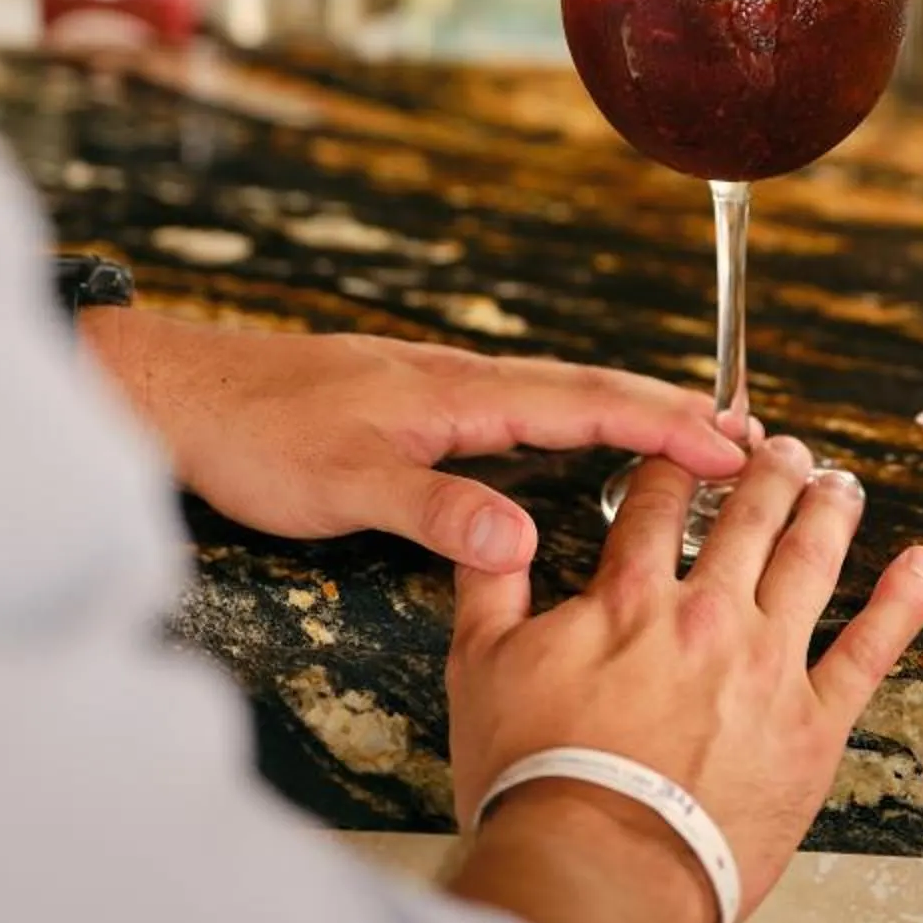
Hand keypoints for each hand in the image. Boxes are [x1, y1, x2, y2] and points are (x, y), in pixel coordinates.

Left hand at [81, 309, 750, 572]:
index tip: (735, 444)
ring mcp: (435, 388)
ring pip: (557, 393)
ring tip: (691, 434)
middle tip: (749, 435)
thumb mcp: (344, 487)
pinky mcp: (411, 403)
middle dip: (671, 408)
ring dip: (629, 409)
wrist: (173, 393)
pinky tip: (577, 438)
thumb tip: (529, 542)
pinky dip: (576, 415)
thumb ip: (438, 512)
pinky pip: (522, 404)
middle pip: (588, 387)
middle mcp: (458, 380)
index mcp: (457, 394)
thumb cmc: (249, 436)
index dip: (666, 424)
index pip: (586, 403)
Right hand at [449, 442, 922, 922]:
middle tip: (784, 449)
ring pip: (812, 561)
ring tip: (840, 484)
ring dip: (830, 509)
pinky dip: (902, 603)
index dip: (676, 461)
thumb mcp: (481, 669)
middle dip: (768, 471)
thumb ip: (489, 587)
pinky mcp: (813, 726)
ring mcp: (768, 666)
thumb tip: (490, 532)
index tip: (691, 443)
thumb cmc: (540, 783)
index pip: (658, 501)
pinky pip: (870, 651)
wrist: (600, 870)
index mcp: (630, 597)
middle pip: (749, 516)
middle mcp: (708, 615)